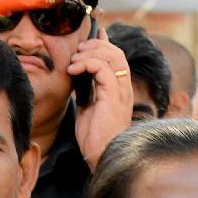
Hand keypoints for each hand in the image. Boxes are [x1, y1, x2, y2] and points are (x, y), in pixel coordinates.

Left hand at [71, 26, 134, 169]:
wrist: (100, 156)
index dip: (103, 44)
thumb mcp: (88, 107)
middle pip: (116, 52)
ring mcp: (121, 92)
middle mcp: (124, 88)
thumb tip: (78, 73)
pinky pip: (103, 69)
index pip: (117, 57)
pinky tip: (73, 71)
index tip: (87, 41)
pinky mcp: (113, 97)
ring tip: (74, 62)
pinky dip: (87, 64)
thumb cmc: (94, 137)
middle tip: (76, 52)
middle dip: (94, 46)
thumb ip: (86, 88)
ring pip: (112, 56)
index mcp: (120, 90)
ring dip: (89, 53)